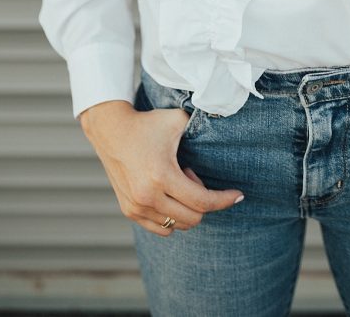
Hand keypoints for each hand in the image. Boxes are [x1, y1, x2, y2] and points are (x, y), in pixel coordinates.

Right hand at [79, 99, 243, 235]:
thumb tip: (225, 131)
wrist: (111, 130)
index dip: (224, 200)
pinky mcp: (129, 211)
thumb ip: (201, 126)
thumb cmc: (147, 124)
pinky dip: (173, 216)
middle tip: (191, 173)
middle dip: (202, 200)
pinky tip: (167, 193)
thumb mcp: (177, 120)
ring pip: (177, 225)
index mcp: (162, 176)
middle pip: (193, 218)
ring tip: (176, 181)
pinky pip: (162, 228)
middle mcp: (148, 196)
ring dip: (185, 207)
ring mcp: (137, 207)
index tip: (239, 196)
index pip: (202, 202)